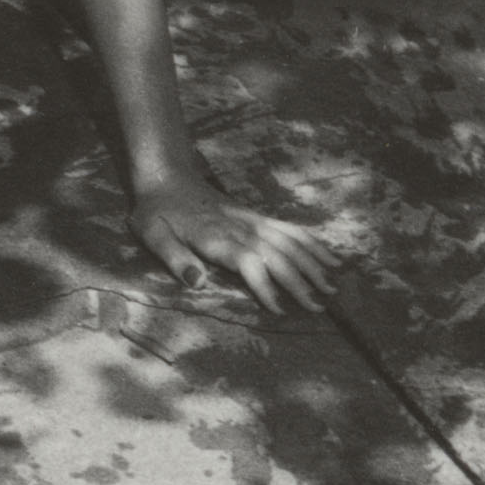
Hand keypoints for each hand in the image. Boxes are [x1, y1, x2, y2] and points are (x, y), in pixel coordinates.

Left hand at [130, 177, 334, 315]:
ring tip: (332, 286)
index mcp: (216, 237)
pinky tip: (329, 256)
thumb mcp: (152, 233)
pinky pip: (290, 228)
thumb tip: (196, 281)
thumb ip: (174, 257)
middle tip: (319, 306)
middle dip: (300, 281)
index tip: (279, 310)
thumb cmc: (156, 210)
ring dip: (313, 263)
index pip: (249, 263)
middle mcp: (241, 228)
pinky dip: (312, 242)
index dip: (265, 286)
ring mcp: (252, 220)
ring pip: (290, 241)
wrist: (166, 174)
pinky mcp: (257, 216)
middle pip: (278, 254)